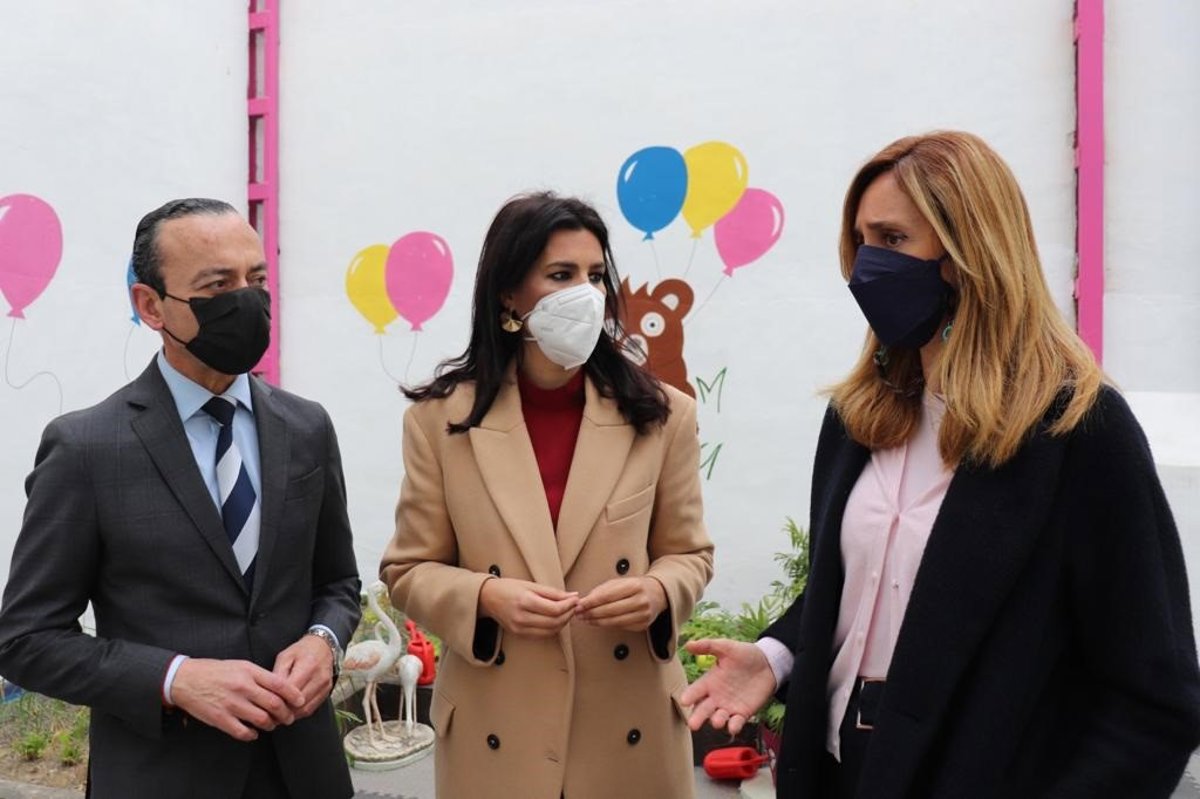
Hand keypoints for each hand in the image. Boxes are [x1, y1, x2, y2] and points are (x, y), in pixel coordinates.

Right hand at [171, 658, 304, 741]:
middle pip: (274, 704)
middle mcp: (242, 687)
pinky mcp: (220, 718)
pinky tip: (253, 733)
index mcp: (249, 672)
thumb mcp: (240, 665)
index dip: (293, 695)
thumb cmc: (214, 671)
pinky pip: (243, 732)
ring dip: (271, 725)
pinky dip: (252, 735)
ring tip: (271, 725)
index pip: (279, 684)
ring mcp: (231, 704)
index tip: (300, 701)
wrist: (185, 679)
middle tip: (288, 717)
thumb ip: (259, 675)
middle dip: (286, 714)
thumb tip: (279, 687)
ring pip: (262, 720)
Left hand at [273, 635, 334, 719]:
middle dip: (283, 710)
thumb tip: (270, 693)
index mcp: (308, 666)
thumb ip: (278, 674)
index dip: (278, 700)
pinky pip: (311, 709)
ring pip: (304, 709)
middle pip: (299, 703)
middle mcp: (319, 678)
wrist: (323, 647)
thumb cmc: (301, 651)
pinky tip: (289, 711)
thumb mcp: (285, 656)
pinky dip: (298, 713)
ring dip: (290, 714)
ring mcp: (325, 687)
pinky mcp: (326, 692)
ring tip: (277, 715)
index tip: (266, 705)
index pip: (292, 691)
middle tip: (269, 714)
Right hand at [478, 578, 578, 636]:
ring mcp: (520, 629)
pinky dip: (553, 628)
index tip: (576, 599)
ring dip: (563, 623)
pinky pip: (542, 635)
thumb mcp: (530, 585)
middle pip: (554, 622)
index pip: (554, 609)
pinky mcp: (519, 634)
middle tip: (574, 606)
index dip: (569, 605)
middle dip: (568, 614)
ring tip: (567, 612)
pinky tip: (556, 619)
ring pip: (550, 631)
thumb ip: (552, 592)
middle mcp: (522, 618)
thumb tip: (573, 596)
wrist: (488, 598)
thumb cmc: (509, 588)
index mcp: (525, 601)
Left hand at [576, 577, 666, 630]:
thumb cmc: (634, 586)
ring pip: (614, 621)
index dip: (591, 602)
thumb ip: (602, 591)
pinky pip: (620, 626)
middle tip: (579, 614)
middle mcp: (641, 600)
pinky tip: (598, 622)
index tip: (579, 605)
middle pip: (610, 610)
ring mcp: (643, 614)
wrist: (657, 594)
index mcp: (635, 585)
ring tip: (585, 619)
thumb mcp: (619, 582)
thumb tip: (583, 602)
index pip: (608, 596)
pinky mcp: (643, 625)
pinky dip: (607, 625)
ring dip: (596, 621)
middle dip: (591, 613)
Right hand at [678, 639, 776, 735]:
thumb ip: (707, 646)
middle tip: (692, 724)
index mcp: (710, 681)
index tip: (684, 701)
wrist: (768, 663)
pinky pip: (736, 722)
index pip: (696, 690)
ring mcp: (729, 706)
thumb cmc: (745, 654)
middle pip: (703, 709)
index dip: (690, 696)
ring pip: (718, 717)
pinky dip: (734, 726)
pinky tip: (733, 727)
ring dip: (716, 721)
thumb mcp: (726, 647)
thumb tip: (688, 645)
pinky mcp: (743, 713)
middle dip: (697, 717)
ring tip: (716, 721)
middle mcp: (716, 696)